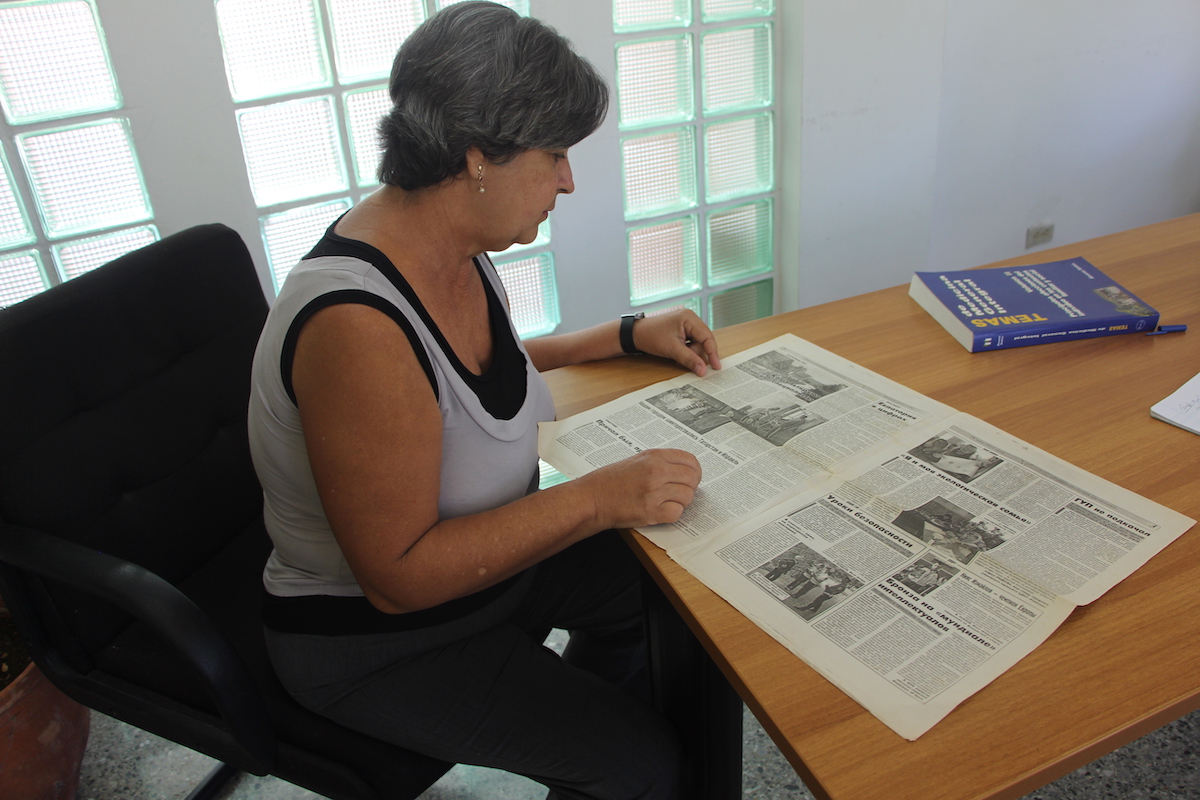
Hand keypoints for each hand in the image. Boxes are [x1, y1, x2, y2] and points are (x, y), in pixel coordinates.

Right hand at [581, 449, 701, 528]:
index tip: (691, 478)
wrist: (591, 498)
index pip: (690, 460)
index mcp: (654, 456)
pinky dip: (672, 514)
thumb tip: (682, 470)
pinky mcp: (651, 511)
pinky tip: (661, 511)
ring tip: (667, 502)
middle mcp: (656, 471)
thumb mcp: (636, 461)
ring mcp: (654, 491)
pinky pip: (677, 513)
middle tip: (680, 493)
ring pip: (687, 497)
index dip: (695, 471)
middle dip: (690, 487)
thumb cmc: (609, 480)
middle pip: (692, 479)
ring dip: (681, 502)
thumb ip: (659, 462)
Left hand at [632, 310, 721, 376]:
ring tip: (676, 353)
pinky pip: (691, 342)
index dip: (713, 353)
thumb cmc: (651, 336)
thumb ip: (689, 359)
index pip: (707, 337)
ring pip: (697, 343)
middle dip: (697, 353)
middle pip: (703, 340)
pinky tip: (677, 352)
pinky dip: (687, 350)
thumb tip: (703, 370)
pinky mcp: (682, 330)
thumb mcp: (672, 350)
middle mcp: (690, 318)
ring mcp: (686, 324)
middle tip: (689, 362)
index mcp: (689, 318)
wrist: (634, 334)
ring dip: (690, 352)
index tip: (716, 367)